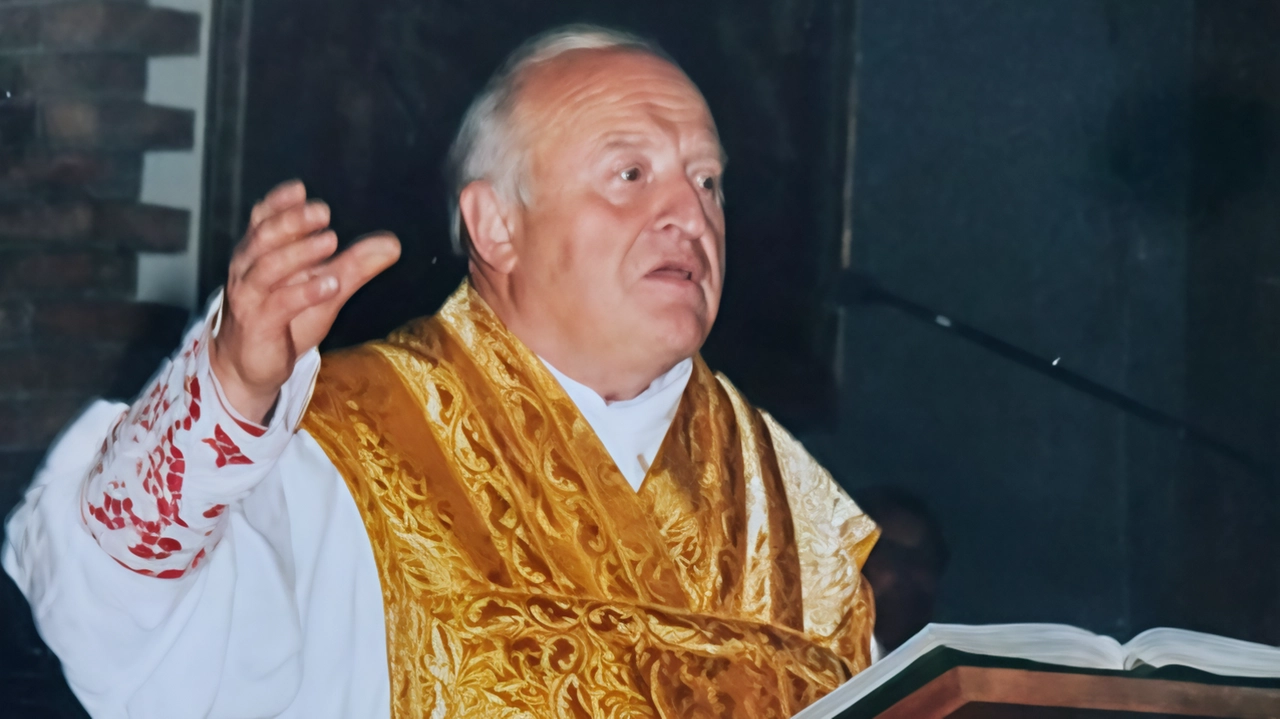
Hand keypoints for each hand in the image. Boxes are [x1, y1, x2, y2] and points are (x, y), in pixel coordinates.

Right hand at [209, 180, 400, 422]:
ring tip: (330, 240)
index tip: (302, 189)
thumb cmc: (283, 320)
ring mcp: (250, 296)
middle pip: (265, 237)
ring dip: (300, 252)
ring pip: (268, 267)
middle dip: (293, 221)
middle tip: (323, 211)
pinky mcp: (258, 324)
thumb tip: (392, 243)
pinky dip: (304, 292)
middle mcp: (249, 269)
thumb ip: (354, 265)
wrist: (249, 367)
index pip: (263, 219)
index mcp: (260, 253)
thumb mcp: (325, 289)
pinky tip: (329, 285)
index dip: (279, 203)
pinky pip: (278, 304)